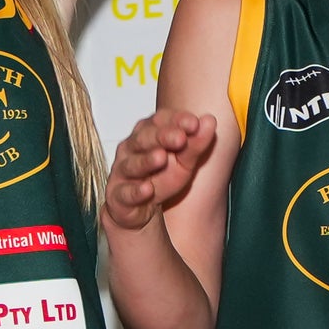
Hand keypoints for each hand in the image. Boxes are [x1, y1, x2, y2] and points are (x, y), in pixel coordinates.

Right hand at [101, 109, 215, 230]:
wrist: (140, 208)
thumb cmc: (162, 177)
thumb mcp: (185, 161)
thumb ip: (196, 143)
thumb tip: (210, 120)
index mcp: (147, 134)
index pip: (159, 121)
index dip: (176, 121)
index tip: (194, 123)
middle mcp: (131, 149)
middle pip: (144, 139)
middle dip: (162, 137)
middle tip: (181, 138)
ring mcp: (123, 172)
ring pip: (132, 164)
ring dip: (146, 161)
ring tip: (162, 157)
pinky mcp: (118, 195)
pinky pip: (125, 193)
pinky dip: (136, 191)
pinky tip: (147, 189)